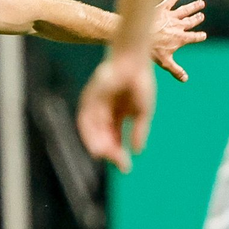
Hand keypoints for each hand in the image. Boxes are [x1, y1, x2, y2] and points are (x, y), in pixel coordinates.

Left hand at [77, 53, 155, 173]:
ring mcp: (95, 107)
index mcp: (117, 116)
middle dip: (110, 152)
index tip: (126, 167)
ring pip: (93, 131)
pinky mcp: (89, 100)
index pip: (115, 139)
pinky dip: (90, 133)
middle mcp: (104, 113)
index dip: (119, 154)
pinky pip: (86, 120)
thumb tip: (138, 152)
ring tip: (104, 157)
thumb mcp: (142, 111)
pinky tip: (95, 143)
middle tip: (118, 164)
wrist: (133, 61)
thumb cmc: (140, 83)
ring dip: (97, 145)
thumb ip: (139, 130)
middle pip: (103, 137)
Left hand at [150, 0, 206, 81]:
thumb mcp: (165, 62)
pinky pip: (171, 0)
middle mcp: (179, 26)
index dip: (200, 36)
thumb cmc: (151, 50)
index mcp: (181, 38)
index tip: (203, 35)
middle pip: (192, 21)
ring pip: (186, 10)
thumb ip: (176, 70)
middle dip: (197, 19)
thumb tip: (185, 80)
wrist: (138, 35)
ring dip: (194, 6)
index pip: (194, 37)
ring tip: (201, 3)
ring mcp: (171, 16)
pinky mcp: (162, 8)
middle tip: (201, 16)